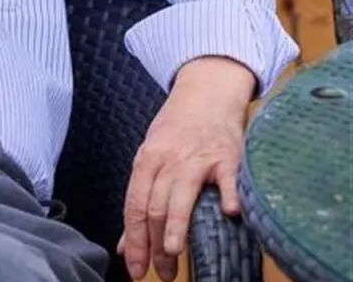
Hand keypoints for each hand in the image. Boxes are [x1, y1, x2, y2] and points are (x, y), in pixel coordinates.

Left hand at [116, 57, 253, 281]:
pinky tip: (231, 214)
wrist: (206, 93)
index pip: (135, 205)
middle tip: (163, 273)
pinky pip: (229, 178)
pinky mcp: (228, 157)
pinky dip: (230, 195)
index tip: (135, 270)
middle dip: (155, 244)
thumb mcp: (152, 159)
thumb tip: (125, 246)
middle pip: (155, 205)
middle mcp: (168, 160)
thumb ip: (141, 200)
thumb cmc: (177, 131)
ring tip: (173, 253)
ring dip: (175, 224)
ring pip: (181, 194)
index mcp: (147, 161)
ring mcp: (198, 158)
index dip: (134, 240)